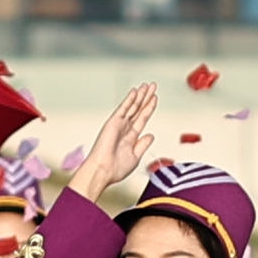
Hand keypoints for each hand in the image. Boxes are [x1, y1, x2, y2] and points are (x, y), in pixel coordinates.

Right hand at [67, 83, 159, 202]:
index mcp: (130, 138)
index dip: (149, 108)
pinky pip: (123, 108)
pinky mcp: (113, 123)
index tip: (155, 99)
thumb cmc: (115, 169)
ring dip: (140, 96)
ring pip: (132, 107)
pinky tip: (135, 91)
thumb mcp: (135, 157)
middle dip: (146, 98)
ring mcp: (119, 125)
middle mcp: (124, 129)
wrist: (102, 171)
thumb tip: (150, 135)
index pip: (142, 119)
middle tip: (153, 86)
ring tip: (148, 85)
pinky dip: (129, 99)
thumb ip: (142, 145)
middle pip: (138, 110)